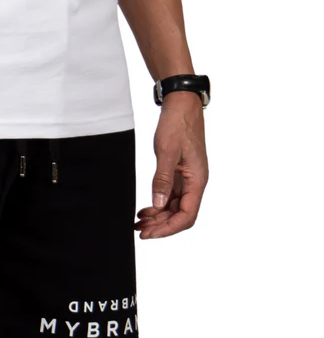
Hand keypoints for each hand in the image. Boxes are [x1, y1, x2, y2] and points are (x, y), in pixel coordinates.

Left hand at [134, 91, 208, 238]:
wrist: (181, 104)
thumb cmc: (177, 123)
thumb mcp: (166, 151)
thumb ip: (162, 179)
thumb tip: (159, 204)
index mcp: (197, 180)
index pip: (186, 216)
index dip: (168, 229)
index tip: (149, 234)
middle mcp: (195, 182)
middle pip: (181, 215)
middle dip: (161, 226)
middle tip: (139, 230)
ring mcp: (188, 178)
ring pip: (175, 206)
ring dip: (159, 216)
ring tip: (140, 221)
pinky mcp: (181, 172)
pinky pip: (172, 195)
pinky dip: (159, 203)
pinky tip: (146, 208)